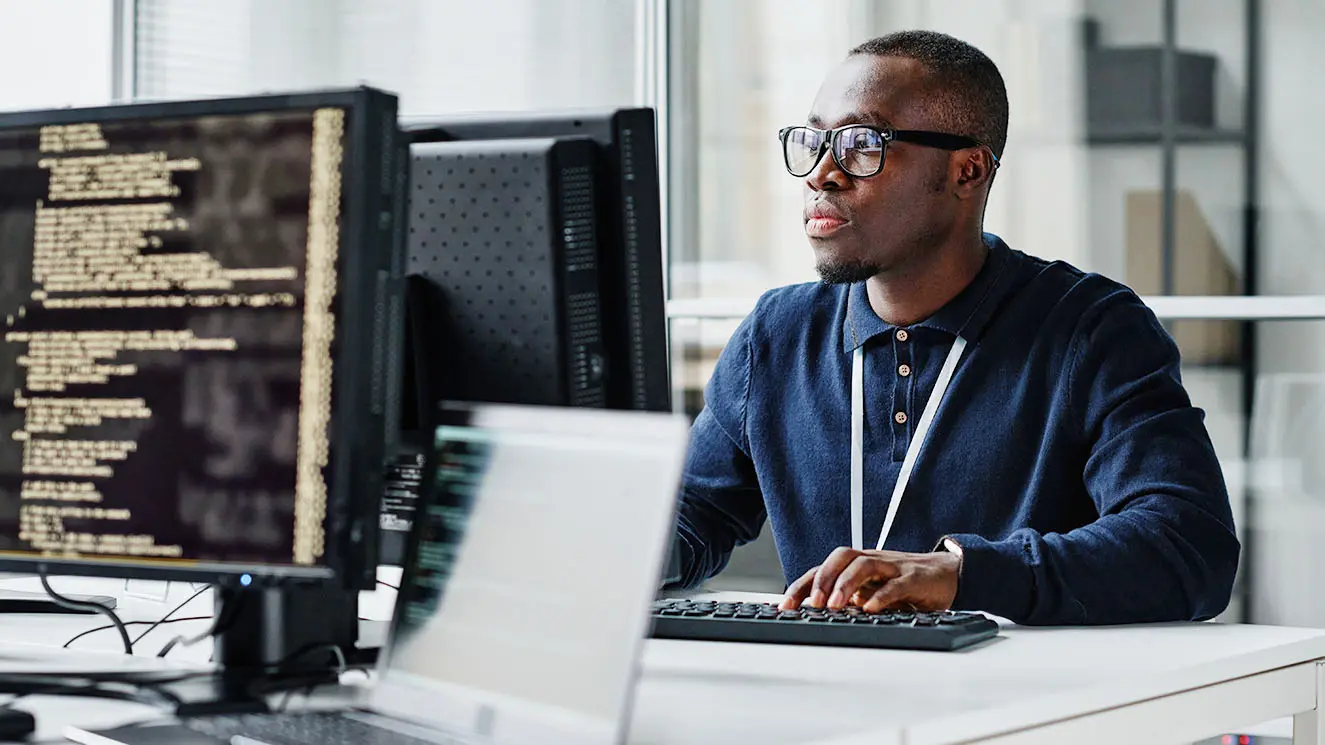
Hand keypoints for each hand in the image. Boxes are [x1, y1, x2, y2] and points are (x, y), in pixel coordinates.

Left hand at [778, 547, 960, 612]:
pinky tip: (871, 609)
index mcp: (857, 567)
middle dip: (821, 579)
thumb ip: (849, 601)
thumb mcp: (872, 593)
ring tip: (835, 605)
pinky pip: (896, 583)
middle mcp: (872, 562)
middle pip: (841, 558)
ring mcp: (893, 567)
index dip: (801, 586)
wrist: (948, 574)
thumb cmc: (905, 584)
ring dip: (846, 584)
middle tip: (810, 604)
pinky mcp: (915, 578)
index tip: (784, 607)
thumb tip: (815, 619)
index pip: (823, 570)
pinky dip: (882, 596)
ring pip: (864, 565)